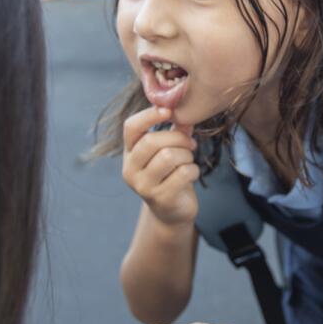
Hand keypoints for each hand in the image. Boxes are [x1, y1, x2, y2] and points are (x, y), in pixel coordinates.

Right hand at [122, 106, 198, 226]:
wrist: (171, 212)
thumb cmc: (169, 176)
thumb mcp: (167, 151)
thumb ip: (174, 131)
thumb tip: (184, 113)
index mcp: (129, 153)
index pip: (131, 127)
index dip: (149, 115)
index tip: (169, 111)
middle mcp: (130, 170)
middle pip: (152, 141)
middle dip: (178, 138)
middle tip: (191, 144)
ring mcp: (143, 186)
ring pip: (168, 156)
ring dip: (186, 155)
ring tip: (189, 160)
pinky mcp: (160, 198)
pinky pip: (182, 173)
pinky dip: (193, 170)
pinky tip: (191, 174)